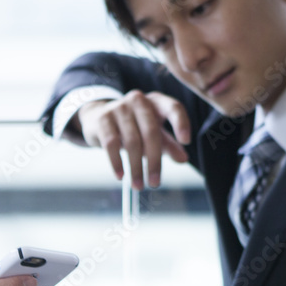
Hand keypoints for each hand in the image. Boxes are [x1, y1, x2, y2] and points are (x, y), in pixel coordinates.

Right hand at [75, 90, 191, 189]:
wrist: (99, 118)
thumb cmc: (133, 127)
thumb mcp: (153, 134)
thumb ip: (169, 145)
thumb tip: (183, 159)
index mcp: (157, 102)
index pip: (173, 107)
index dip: (181, 123)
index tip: (186, 142)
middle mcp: (139, 100)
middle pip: (151, 132)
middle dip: (154, 161)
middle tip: (155, 183)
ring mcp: (119, 107)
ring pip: (132, 141)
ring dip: (136, 168)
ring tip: (138, 185)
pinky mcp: (103, 119)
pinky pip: (112, 144)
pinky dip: (117, 162)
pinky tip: (121, 176)